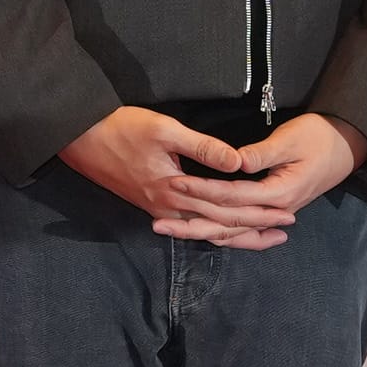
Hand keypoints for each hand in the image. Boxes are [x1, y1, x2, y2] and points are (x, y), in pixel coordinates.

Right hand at [58, 106, 357, 246]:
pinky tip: (225, 230)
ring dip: (236, 235)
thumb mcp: (164, 130)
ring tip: (265, 237)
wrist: (78, 139)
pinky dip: (213, 230)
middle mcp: (169, 210)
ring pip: (205, 232)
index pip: (227, 211)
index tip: (287, 213)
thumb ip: (203, 148)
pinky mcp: (152, 206)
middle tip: (287, 228)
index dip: (258, 213)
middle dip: (255, 229)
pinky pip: (191, 226)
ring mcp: (159, 211)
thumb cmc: (120, 128)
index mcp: (175, 192)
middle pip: (220, 227)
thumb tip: (239, 164)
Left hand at [173, 111, 362, 247]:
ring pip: (233, 232)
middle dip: (191, 223)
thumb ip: (261, 153)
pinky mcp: (274, 209)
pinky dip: (223, 234)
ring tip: (170, 232)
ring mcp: (275, 212)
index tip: (175, 184)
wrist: (348, 146)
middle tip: (157, 224)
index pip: (231, 197)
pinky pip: (244, 229)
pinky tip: (202, 235)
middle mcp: (275, 209)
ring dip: (201, 233)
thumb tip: (234, 160)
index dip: (202, 191)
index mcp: (278, 192)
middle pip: (227, 224)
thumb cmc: (320, 137)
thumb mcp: (291, 139)